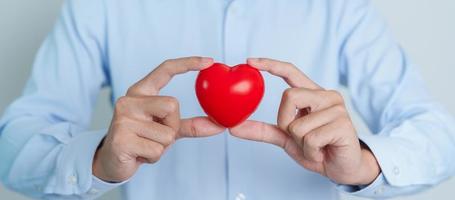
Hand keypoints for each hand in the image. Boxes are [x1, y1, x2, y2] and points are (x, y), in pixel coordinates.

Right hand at [93, 57, 225, 181]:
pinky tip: (139, 155)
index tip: (209, 61)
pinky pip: (157, 150)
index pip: (165, 69)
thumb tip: (219, 126)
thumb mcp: (166, 128)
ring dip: (162, 146)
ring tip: (145, 146)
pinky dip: (153, 157)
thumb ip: (191, 125)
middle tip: (156, 135)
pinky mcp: (121, 139)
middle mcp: (129, 100)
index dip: (188, 63)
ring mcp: (123, 119)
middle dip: (172, 126)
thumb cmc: (141, 140)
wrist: (111, 161)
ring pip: (167, 133)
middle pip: (172, 105)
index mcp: (140, 91)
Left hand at [230, 58, 379, 184]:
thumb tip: (234, 127)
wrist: (342, 168)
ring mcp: (337, 109)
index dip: (270, 64)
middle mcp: (326, 96)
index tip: (250, 61)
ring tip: (315, 147)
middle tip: (299, 137)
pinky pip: (310, 139)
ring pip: (298, 124)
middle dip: (285, 122)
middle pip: (289, 96)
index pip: (291, 71)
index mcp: (313, 94)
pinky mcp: (344, 125)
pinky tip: (323, 151)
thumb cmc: (317, 149)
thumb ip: (263, 131)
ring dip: (300, 143)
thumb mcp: (286, 138)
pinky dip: (311, 152)